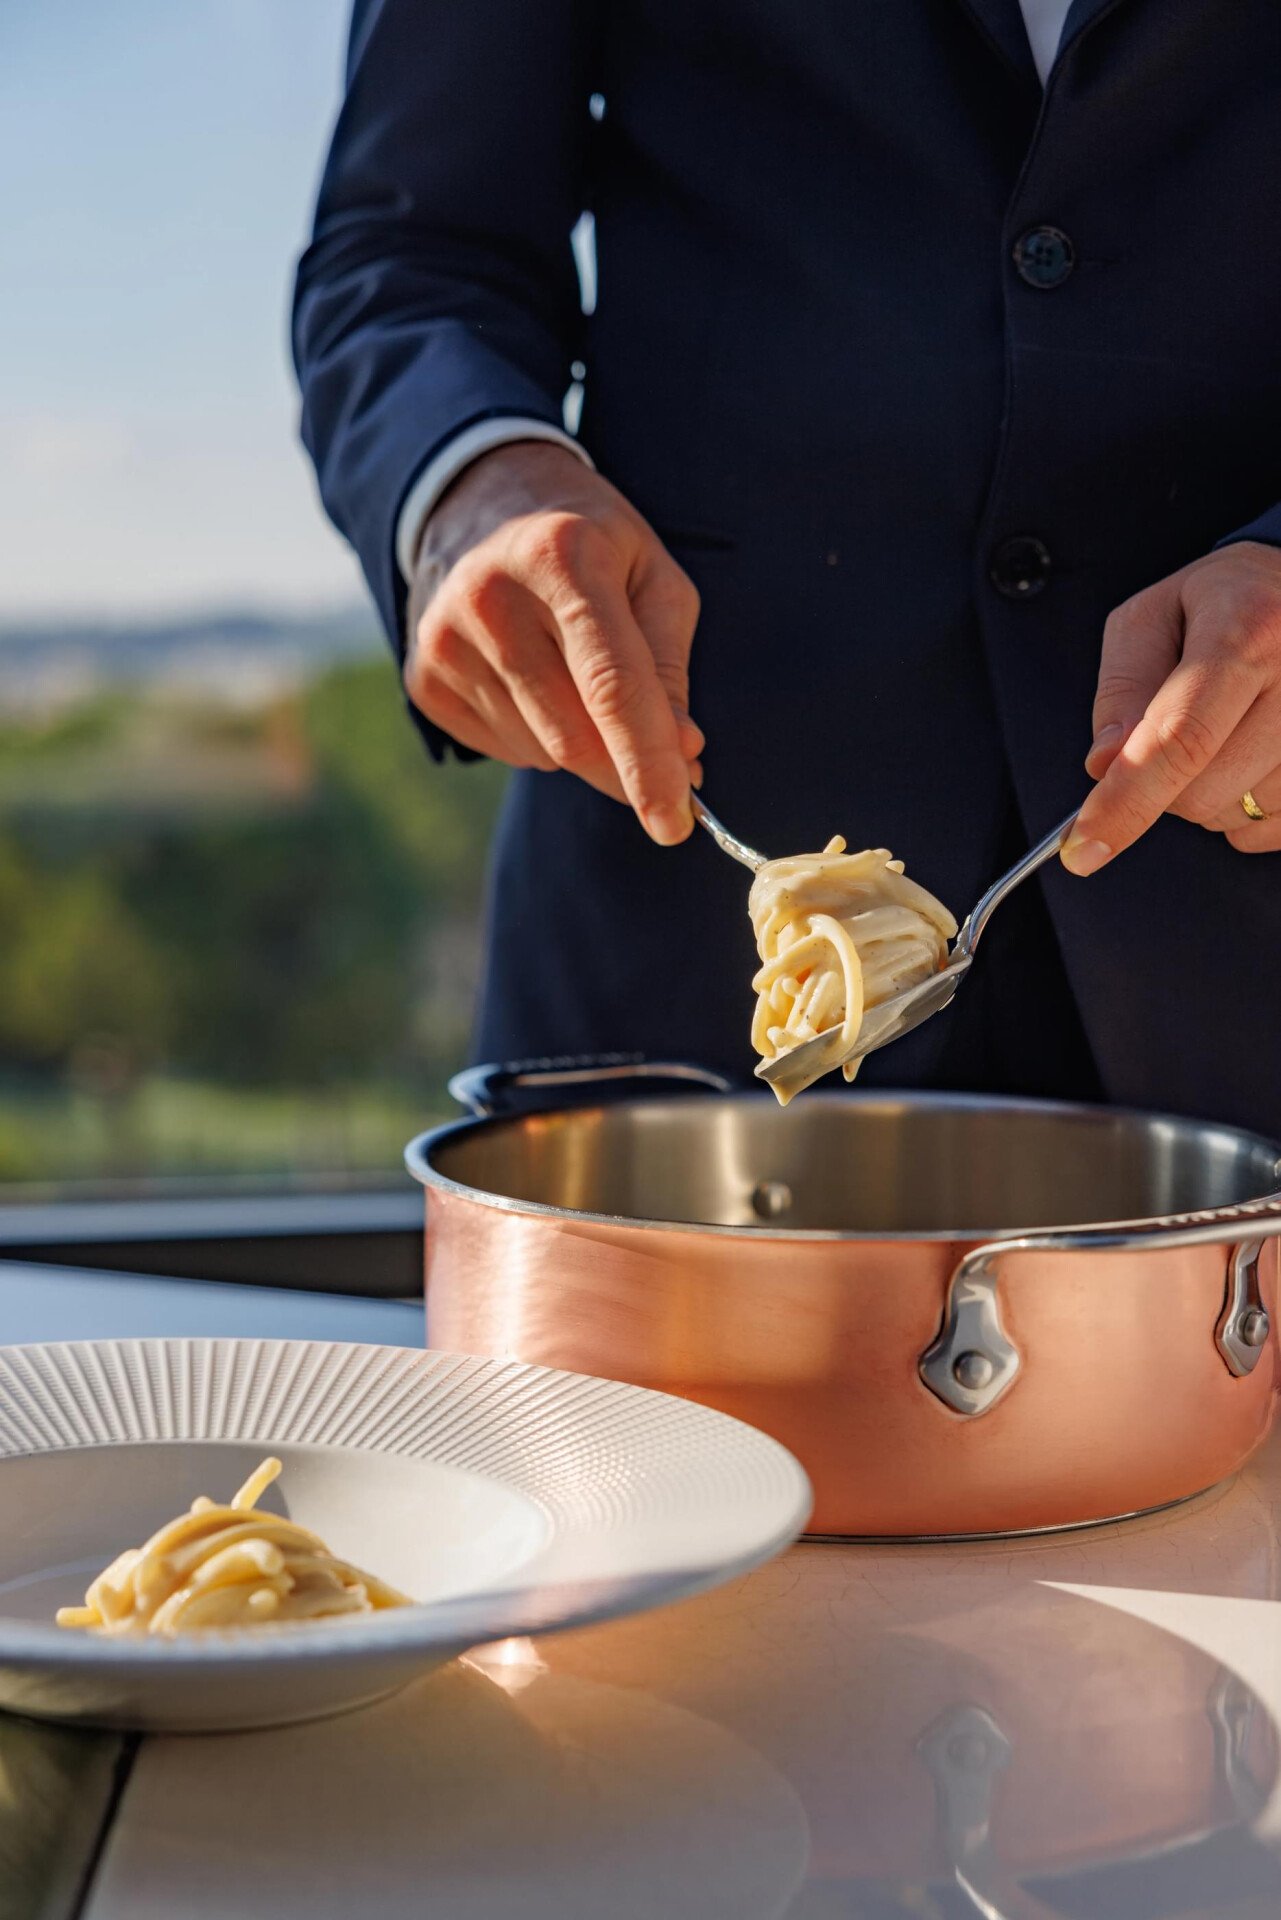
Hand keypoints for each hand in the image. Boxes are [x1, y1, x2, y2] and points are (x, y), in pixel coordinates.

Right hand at [405, 441, 702, 844]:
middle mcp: (490, 597)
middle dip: (627, 765)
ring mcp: (444, 640)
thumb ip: (668, 667)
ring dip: (582, 742)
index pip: (611, 685)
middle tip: (663, 758)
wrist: (480, 501)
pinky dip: (539, 737)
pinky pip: (505, 751)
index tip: (674, 825)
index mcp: (560, 557)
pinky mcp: (422, 678)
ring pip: (543, 752)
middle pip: (575, 735)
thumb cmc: (588, 542)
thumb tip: (680, 756)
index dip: (647, 763)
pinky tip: (534, 679)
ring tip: (574, 672)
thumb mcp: (651, 574)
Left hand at [1062, 542, 1280, 873]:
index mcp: (1249, 629)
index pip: (1181, 737)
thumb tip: (1105, 765)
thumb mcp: (1150, 619)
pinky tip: (1250, 759)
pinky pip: (1271, 832)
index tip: (1083, 848)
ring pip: (1238, 817)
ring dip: (1207, 797)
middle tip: (1169, 738)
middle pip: (1203, 791)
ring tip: (1224, 732)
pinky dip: (1243, 814)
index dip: (1127, 800)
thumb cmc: (1222, 604)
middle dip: (1160, 788)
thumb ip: (1122, 690)